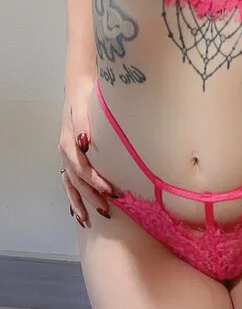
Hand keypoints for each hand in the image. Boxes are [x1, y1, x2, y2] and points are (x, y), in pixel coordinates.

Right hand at [58, 76, 115, 225]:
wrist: (79, 88)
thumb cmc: (85, 97)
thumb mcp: (84, 106)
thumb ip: (84, 124)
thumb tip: (84, 142)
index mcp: (69, 142)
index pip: (82, 168)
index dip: (95, 182)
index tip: (110, 191)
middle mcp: (65, 151)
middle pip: (76, 181)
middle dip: (90, 197)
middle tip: (106, 210)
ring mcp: (66, 156)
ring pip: (70, 184)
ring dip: (79, 202)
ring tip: (87, 219)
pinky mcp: (70, 157)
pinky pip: (69, 181)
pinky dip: (73, 196)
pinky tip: (77, 210)